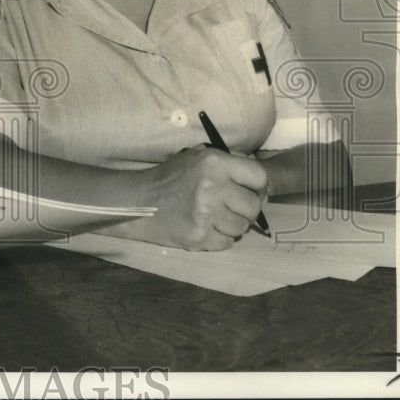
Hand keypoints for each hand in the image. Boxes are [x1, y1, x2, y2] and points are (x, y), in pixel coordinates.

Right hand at [132, 147, 267, 250]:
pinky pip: (228, 242)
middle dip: (245, 208)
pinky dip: (220, 238)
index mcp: (214, 162)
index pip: (259, 176)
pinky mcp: (200, 237)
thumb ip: (228, 163)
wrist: (139, 201)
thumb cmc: (171, 177)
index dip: (257, 186)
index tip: (248, 190)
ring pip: (242, 227)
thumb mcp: (197, 157)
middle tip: (230, 207)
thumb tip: (259, 181)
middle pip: (253, 205)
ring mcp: (206, 214)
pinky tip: (205, 227)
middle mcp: (213, 187)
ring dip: (232, 225)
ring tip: (214, 217)